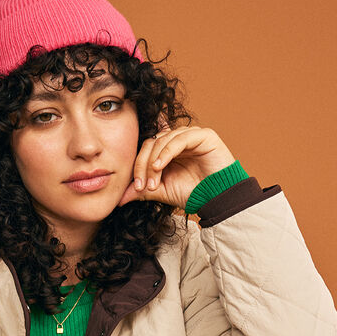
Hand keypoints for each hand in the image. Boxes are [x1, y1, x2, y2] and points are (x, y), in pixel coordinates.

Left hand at [118, 122, 235, 208]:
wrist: (217, 200)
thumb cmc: (193, 194)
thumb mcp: (162, 192)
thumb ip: (142, 191)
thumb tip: (119, 198)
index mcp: (168, 150)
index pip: (146, 150)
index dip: (138, 167)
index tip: (136, 188)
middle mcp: (178, 140)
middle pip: (151, 143)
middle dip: (143, 166)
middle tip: (143, 186)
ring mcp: (191, 135)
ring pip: (162, 141)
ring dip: (153, 162)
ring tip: (153, 182)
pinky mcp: (203, 135)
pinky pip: (179, 139)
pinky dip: (166, 153)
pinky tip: (160, 167)